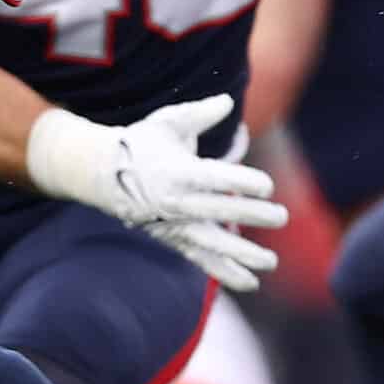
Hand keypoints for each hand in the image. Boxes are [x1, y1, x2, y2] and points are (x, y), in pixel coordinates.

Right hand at [25, 97, 288, 287]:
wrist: (101, 174)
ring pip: (211, 243)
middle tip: (282, 217)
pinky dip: (224, 273)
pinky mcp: (173, 239)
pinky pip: (200, 259)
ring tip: (271, 262)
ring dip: (241, 255)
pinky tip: (251, 283)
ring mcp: (173, 224)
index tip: (267, 186)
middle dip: (252, 215)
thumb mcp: (168, 122)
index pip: (213, 179)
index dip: (241, 183)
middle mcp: (175, 201)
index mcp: (177, 171)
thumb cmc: (143, 143)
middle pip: (217, 211)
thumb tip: (227, 100)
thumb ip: (199, 114)